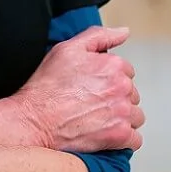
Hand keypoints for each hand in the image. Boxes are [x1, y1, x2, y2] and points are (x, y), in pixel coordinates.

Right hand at [13, 25, 143, 152]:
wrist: (34, 119)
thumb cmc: (47, 86)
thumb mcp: (67, 49)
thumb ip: (99, 36)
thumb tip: (124, 32)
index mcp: (113, 65)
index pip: (126, 71)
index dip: (107, 78)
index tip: (92, 86)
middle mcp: (122, 87)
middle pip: (132, 94)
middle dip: (116, 98)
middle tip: (91, 102)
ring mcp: (123, 113)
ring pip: (135, 116)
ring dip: (122, 118)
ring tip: (97, 119)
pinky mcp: (120, 136)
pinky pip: (135, 139)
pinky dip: (123, 139)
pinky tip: (105, 134)